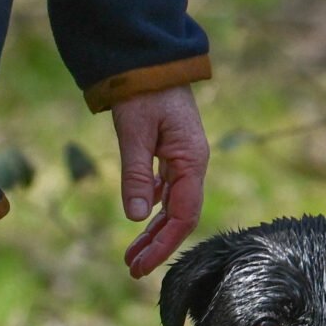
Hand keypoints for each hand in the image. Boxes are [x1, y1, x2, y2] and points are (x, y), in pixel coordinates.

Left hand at [110, 83, 208, 278]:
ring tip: (132, 253)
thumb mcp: (134, 133)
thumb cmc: (142, 90)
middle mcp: (193, 162)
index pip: (183, 215)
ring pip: (172, 204)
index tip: (140, 266)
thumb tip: (135, 217)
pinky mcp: (173, 151)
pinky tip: (139, 216)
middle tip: (132, 269)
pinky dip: (152, 206)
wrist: (147, 56)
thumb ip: (135, 175)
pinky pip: (167, 187)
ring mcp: (184, 157)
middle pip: (180, 215)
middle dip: (158, 244)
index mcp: (191, 160)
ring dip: (153, 229)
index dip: (163, 244)